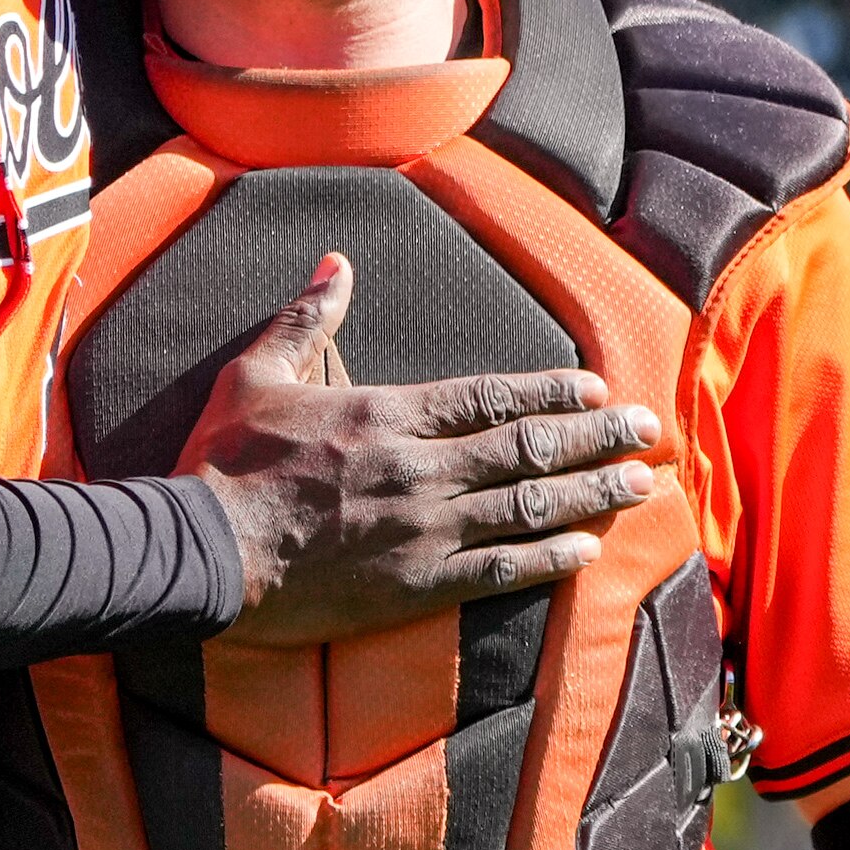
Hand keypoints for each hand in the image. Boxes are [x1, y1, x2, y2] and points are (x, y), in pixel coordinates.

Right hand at [187, 255, 661, 647]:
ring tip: (639, 483)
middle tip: (647, 430)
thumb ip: (306, 318)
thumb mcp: (257, 374)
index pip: (490, 397)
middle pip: (526, 447)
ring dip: (590, 492)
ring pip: (527, 505)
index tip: (596, 387)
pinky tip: (588, 549)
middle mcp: (419, 468)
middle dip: (595, 437)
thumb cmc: (223, 464)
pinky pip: (499, 570)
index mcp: (386, 414)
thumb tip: (335, 264)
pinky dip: (548, 558)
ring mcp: (423, 529)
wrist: (202, 554)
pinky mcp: (414, 585)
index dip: (550, 392)